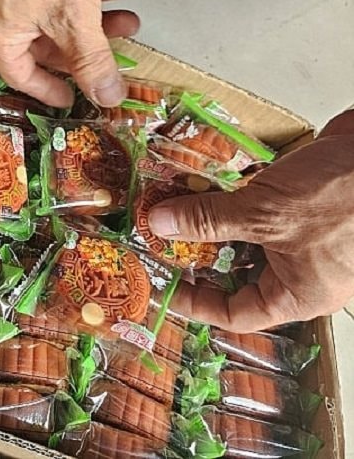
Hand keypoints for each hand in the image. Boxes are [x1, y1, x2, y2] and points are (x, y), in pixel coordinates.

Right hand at [0, 0, 137, 107]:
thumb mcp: (76, 18)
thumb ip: (93, 63)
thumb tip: (107, 98)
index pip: (24, 79)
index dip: (55, 90)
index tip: (79, 97)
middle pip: (44, 49)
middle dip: (88, 47)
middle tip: (120, 47)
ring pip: (52, 21)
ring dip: (92, 21)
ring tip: (126, 15)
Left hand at [148, 109, 353, 330]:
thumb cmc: (347, 197)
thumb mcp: (266, 214)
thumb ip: (209, 219)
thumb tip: (160, 224)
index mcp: (297, 293)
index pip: (235, 313)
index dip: (194, 301)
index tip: (160, 282)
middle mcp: (297, 266)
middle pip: (231, 267)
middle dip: (192, 249)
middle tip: (154, 232)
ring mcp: (297, 230)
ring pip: (238, 230)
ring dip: (204, 213)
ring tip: (166, 199)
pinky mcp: (296, 196)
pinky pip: (250, 200)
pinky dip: (224, 189)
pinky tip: (196, 174)